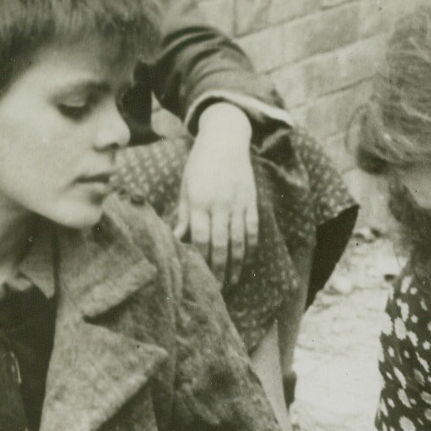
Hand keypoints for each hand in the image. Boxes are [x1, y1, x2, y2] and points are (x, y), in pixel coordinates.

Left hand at [174, 101, 257, 288]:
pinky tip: (245, 262)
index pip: (200, 237)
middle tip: (216, 289)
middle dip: (219, 269)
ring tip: (232, 282)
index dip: (201, 260)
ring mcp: (238, 203)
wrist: (225, 140)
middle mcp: (219, 204)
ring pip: (238, 241)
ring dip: (236, 265)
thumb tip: (178, 240)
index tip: (200, 277)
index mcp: (199, 201)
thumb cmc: (200, 166)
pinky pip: (252, 230)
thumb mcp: (186, 188)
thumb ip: (183, 215)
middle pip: (220, 244)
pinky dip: (249, 248)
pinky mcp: (251, 201)